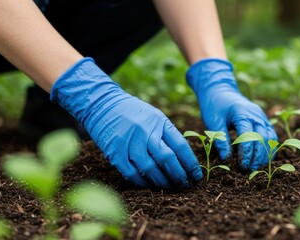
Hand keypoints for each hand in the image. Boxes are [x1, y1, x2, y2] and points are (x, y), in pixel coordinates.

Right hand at [51, 57, 202, 188]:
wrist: (102, 104)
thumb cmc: (133, 112)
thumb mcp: (154, 116)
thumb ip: (167, 135)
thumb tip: (183, 160)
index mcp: (159, 122)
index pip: (180, 146)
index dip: (190, 164)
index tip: (196, 176)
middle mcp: (146, 132)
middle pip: (167, 159)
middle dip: (179, 176)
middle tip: (185, 186)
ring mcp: (130, 143)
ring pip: (150, 169)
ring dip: (162, 182)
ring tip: (169, 187)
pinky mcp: (115, 152)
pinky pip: (132, 173)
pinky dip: (142, 182)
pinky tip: (149, 186)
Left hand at [186, 58, 277, 170]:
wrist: (220, 89)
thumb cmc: (214, 105)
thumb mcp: (213, 122)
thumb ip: (220, 139)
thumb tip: (226, 159)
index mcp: (242, 113)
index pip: (249, 135)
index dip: (247, 152)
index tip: (242, 166)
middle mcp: (256, 114)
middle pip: (263, 138)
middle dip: (257, 156)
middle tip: (249, 171)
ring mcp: (261, 116)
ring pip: (270, 138)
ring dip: (265, 154)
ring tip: (257, 168)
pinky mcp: (262, 120)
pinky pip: (270, 135)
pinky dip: (269, 148)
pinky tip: (263, 160)